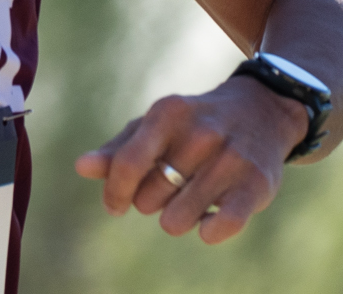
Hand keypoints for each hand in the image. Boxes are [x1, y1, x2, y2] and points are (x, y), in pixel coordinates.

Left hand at [74, 77, 309, 243]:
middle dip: (150, 201)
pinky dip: (208, 231)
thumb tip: (81, 167)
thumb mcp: (155, 126)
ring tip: (186, 200)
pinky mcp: (257, 185)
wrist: (261, 112)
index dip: (115, 191)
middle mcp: (201, 133)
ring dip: (176, 219)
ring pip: (178, 219)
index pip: (128, 163)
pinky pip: (220, 228)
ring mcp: (231, 158)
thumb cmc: (193, 124)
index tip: (114, 206)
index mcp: (168, 114)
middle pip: (150, 196)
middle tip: (167, 188)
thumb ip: (118, 149)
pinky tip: (210, 218)